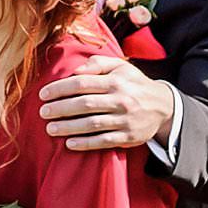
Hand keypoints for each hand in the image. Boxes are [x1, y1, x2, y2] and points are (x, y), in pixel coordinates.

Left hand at [38, 55, 173, 153]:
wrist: (164, 107)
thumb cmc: (134, 84)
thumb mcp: (121, 67)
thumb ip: (97, 63)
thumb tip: (75, 70)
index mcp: (116, 81)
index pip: (82, 83)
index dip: (60, 88)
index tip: (43, 94)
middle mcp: (121, 100)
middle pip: (85, 104)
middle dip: (60, 108)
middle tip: (43, 112)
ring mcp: (125, 120)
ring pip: (92, 124)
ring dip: (69, 127)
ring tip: (50, 129)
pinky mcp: (128, 137)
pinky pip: (104, 141)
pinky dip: (86, 143)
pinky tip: (69, 144)